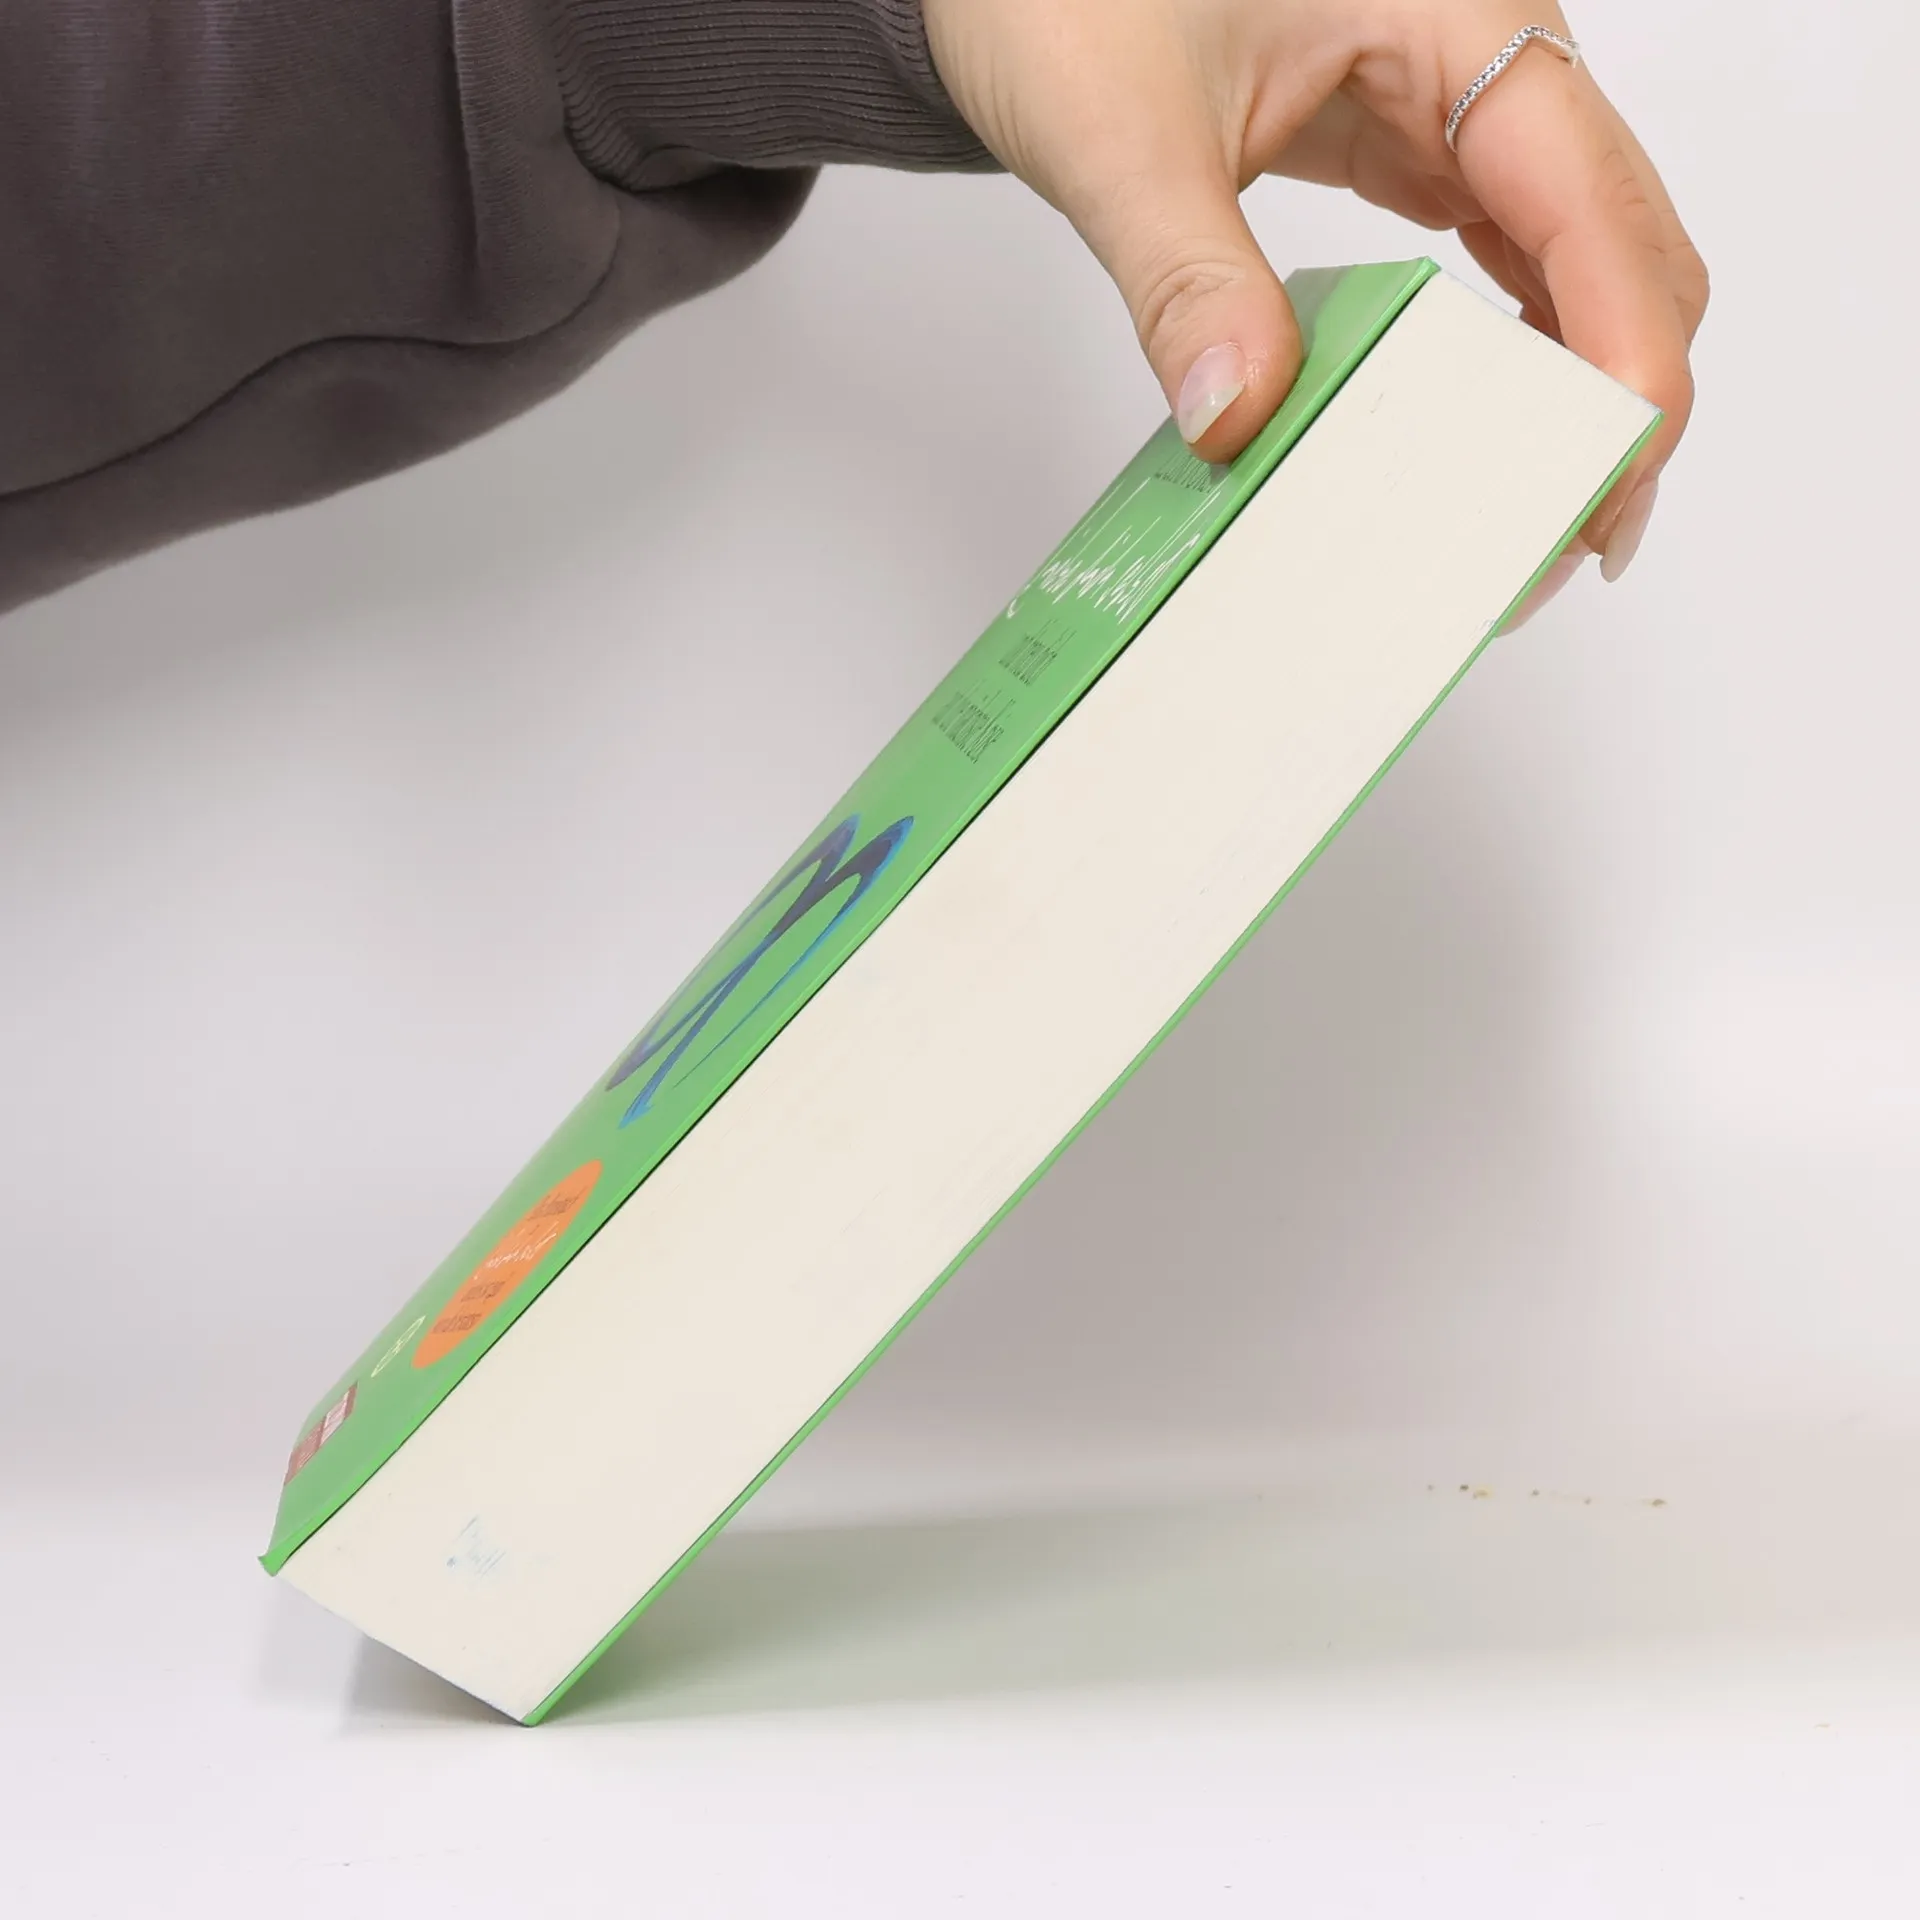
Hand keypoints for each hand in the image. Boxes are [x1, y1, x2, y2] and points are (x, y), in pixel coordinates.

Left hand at [922, 0, 1706, 579]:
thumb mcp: (1122, 136)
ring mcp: (1462, 110)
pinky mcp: (1420, 153)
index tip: (1607, 479)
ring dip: (1574, 391)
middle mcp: (1489, 60)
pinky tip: (1480, 443)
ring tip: (1531, 521)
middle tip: (1565, 544)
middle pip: (1623, 246)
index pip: (1593, 204)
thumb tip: (1242, 418)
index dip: (1625, 354)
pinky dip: (1511, 362)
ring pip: (1581, 264)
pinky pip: (1508, 264)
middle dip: (1618, 399)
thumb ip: (1186, 280)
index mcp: (1457, 15)